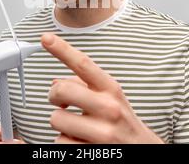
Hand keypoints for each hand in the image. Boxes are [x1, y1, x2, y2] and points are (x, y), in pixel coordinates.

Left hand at [41, 32, 164, 143]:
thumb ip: (85, 86)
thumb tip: (55, 82)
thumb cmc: (122, 122)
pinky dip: (64, 142)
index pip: (83, 63)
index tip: (46, 38)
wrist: (142, 149)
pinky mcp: (92, 151)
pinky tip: (79, 141)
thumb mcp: (111, 98)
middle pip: (62, 89)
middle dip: (54, 96)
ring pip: (56, 119)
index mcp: (111, 89)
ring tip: (75, 127)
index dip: (62, 49)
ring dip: (60, 124)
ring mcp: (101, 132)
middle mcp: (108, 108)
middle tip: (61, 103)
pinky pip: (60, 142)